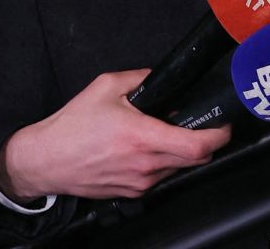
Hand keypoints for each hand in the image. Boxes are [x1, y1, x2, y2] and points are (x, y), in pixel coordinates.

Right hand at [0, 69, 232, 200]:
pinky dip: (162, 163)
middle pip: (196, 159)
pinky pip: (160, 177)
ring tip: (163, 133)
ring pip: (178, 168)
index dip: (219, 136)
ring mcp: (139, 182)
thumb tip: (163, 77)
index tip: (224, 125)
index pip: (197, 146)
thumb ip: (141, 78)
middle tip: (199, 124)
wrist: (46, 161)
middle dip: (205, 141)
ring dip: (181, 152)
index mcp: (142, 137)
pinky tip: (145, 149)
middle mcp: (145, 165)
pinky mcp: (132, 192)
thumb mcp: (106, 87)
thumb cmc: (72, 126)